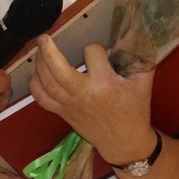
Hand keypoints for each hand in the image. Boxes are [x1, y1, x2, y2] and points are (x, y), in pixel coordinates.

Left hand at [28, 37, 156, 163]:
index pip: (92, 53)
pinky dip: (35, 84)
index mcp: (105, 84)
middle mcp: (83, 94)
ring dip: (40, 63)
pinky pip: (41, 98)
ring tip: (40, 50)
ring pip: (46, 82)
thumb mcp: (143, 83)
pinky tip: (37, 73)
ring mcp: (70, 104)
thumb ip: (138, 59)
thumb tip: (133, 36)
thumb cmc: (134, 111)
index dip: (95, 48)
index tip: (100, 52)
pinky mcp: (62, 113)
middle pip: (58, 69)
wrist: (124, 142)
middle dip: (48, 51)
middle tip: (44, 38)